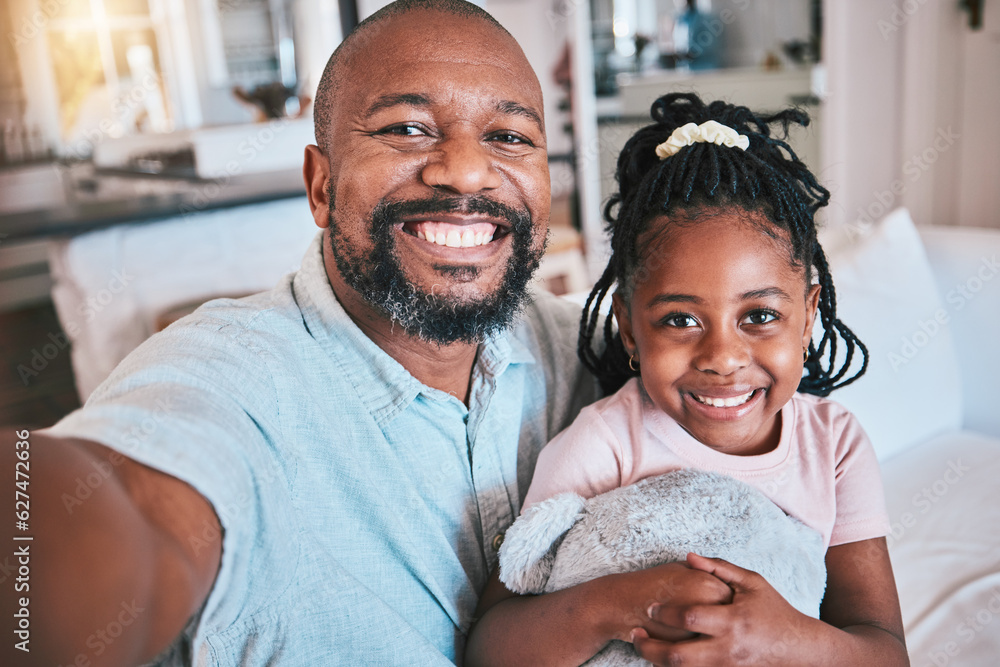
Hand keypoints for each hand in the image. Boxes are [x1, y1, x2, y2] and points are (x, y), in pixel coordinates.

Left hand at [632, 553, 816, 665]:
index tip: (649, 606)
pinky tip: (662, 659)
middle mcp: (726, 649)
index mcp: (732, 621)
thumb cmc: (773, 610)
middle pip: (678, 656)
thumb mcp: (752, 583)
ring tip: (642, 647)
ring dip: (657, 662)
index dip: (665, 612)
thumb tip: (688, 556)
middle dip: (650, 647)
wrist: (798, 647)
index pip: (689, 618)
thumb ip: (719, 569)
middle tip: (635, 633)